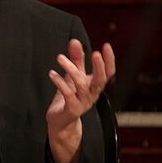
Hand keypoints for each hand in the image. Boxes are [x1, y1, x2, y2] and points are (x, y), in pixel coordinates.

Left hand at [46, 40, 115, 162]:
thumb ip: (76, 59)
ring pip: (81, 84)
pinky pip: (67, 94)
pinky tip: (52, 73)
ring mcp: (83, 102)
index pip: (108, 73)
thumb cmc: (69, 96)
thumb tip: (75, 41)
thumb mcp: (74, 76)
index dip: (109, 60)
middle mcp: (92, 94)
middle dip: (99, 66)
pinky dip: (59, 82)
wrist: (61, 121)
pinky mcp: (72, 109)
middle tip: (94, 53)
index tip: (106, 45)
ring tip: (59, 57)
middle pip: (101, 80)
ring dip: (71, 69)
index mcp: (95, 85)